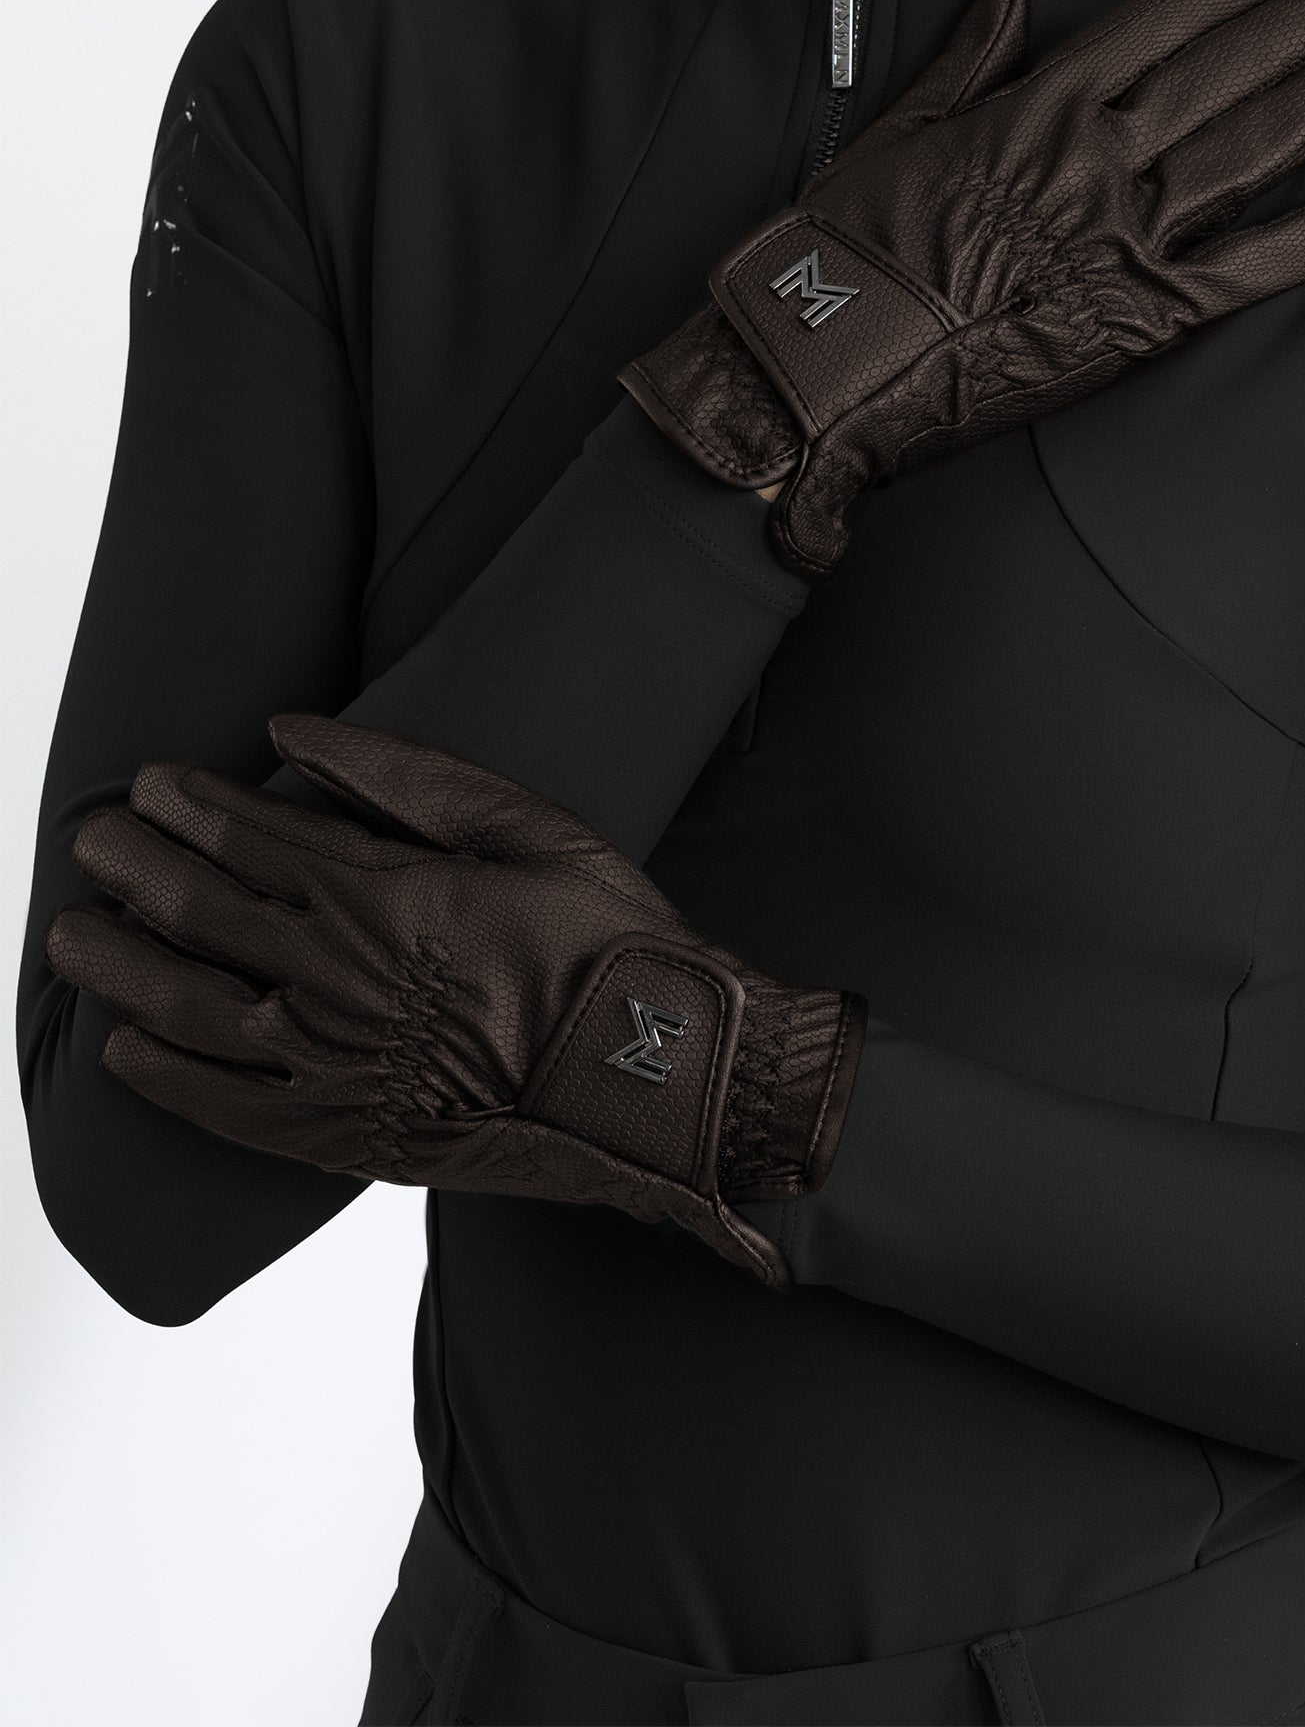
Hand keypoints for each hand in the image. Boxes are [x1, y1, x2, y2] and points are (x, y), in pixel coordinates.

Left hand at [44, 716, 863, 1284]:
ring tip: (74, 935)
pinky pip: (229, 1111)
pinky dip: (165, 1082)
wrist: (667, 1079)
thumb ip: (404, 774)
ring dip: (121, 967)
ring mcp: (340, 1065)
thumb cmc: (612, 943)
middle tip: (95, 845)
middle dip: (134, 870)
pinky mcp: (353, 1136)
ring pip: (189, 1010)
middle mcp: (343, 979)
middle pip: (201, 914)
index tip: (150, 786)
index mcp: (386, 894)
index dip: (188, 808)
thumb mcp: (528, 825)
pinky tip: (129, 1053)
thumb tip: (294, 732)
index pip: (250, 838)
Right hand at [620, 0, 1304, 574]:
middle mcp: (1094, 160)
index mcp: (1033, 109)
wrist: (823, 372)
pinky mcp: (1134, 321)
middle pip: (1228, 72)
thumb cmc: (835, 260)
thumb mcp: (894, 137)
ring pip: (1253, 147)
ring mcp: (1122, 238)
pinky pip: (1248, 272)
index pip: (1156, 28)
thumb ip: (966, 61)